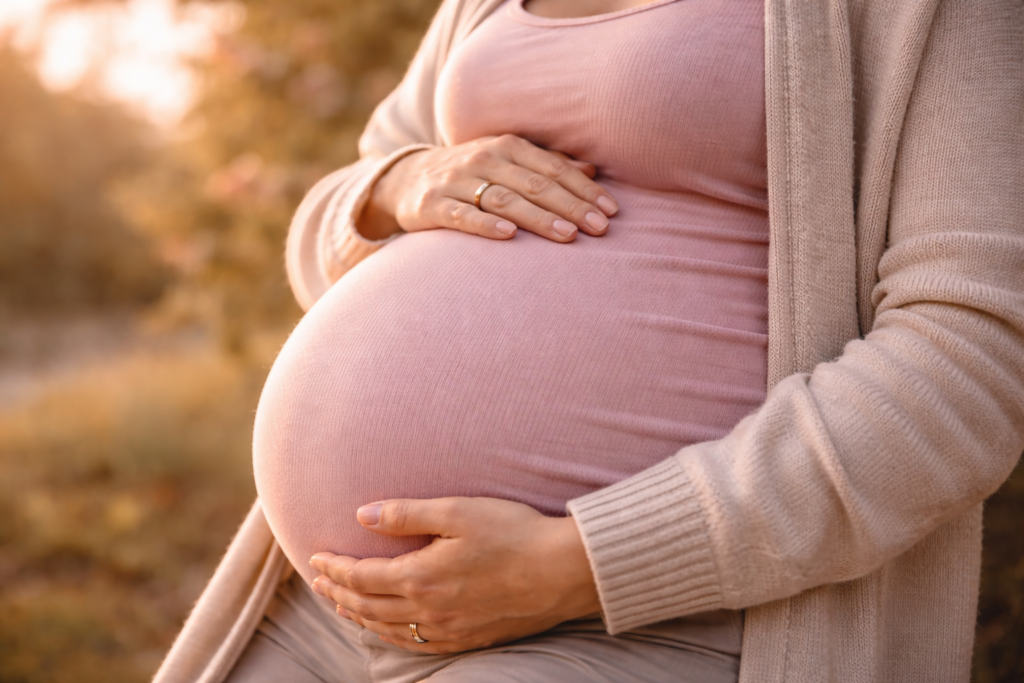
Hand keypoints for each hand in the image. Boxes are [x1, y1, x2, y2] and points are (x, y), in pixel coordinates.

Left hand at [308, 497, 600, 654]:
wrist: (562, 571)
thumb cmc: (514, 533)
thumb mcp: (457, 511)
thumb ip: (407, 514)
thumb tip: (362, 515)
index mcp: (420, 577)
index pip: (361, 576)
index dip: (334, 568)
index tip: (315, 556)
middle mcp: (428, 610)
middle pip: (367, 606)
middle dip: (338, 592)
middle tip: (319, 582)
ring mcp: (449, 628)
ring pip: (388, 629)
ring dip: (359, 616)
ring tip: (343, 606)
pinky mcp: (470, 637)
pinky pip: (417, 644)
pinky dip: (392, 636)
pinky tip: (390, 629)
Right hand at [356, 134, 618, 242]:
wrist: (405, 180)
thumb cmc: (470, 174)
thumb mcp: (507, 162)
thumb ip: (546, 165)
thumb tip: (593, 170)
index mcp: (507, 146)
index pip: (554, 168)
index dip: (584, 189)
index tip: (611, 212)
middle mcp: (483, 159)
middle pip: (535, 184)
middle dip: (571, 206)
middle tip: (600, 228)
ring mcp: (456, 181)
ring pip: (504, 199)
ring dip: (538, 217)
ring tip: (568, 234)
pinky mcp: (432, 205)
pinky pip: (462, 215)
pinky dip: (486, 225)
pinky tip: (509, 236)